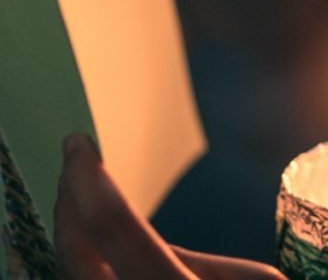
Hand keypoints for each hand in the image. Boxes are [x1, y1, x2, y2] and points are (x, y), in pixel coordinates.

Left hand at [55, 133, 285, 279]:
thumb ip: (181, 259)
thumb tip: (119, 230)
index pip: (118, 228)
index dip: (91, 180)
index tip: (80, 143)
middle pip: (75, 256)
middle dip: (67, 200)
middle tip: (73, 159)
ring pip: (65, 279)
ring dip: (65, 233)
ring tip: (73, 192)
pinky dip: (76, 263)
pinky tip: (83, 241)